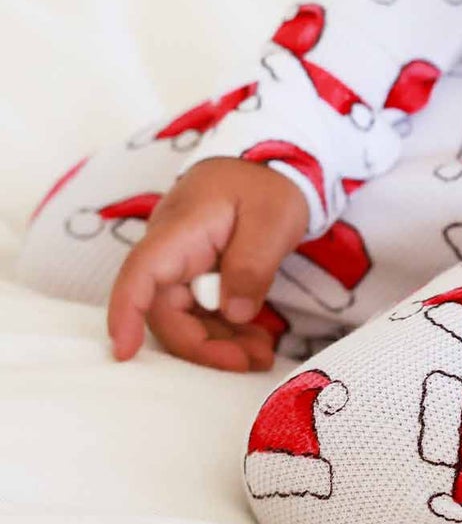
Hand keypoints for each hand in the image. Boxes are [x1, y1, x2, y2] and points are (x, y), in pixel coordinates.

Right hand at [107, 157, 308, 371]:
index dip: (126, 315)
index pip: (139, 275)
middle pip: (166, 311)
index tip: (123, 353)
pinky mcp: (201, 275)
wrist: (277, 161)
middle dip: (202, 345)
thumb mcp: (273, 220)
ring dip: (218, 343)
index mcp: (180, 231)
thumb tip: (234, 313)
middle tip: (248, 363)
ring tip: (260, 358)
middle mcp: (172, 251)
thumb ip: (252, 265)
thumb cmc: (270, 183)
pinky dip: (226, 330)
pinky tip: (255, 343)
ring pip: (185, 318)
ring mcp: (184, 265)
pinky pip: (202, 312)